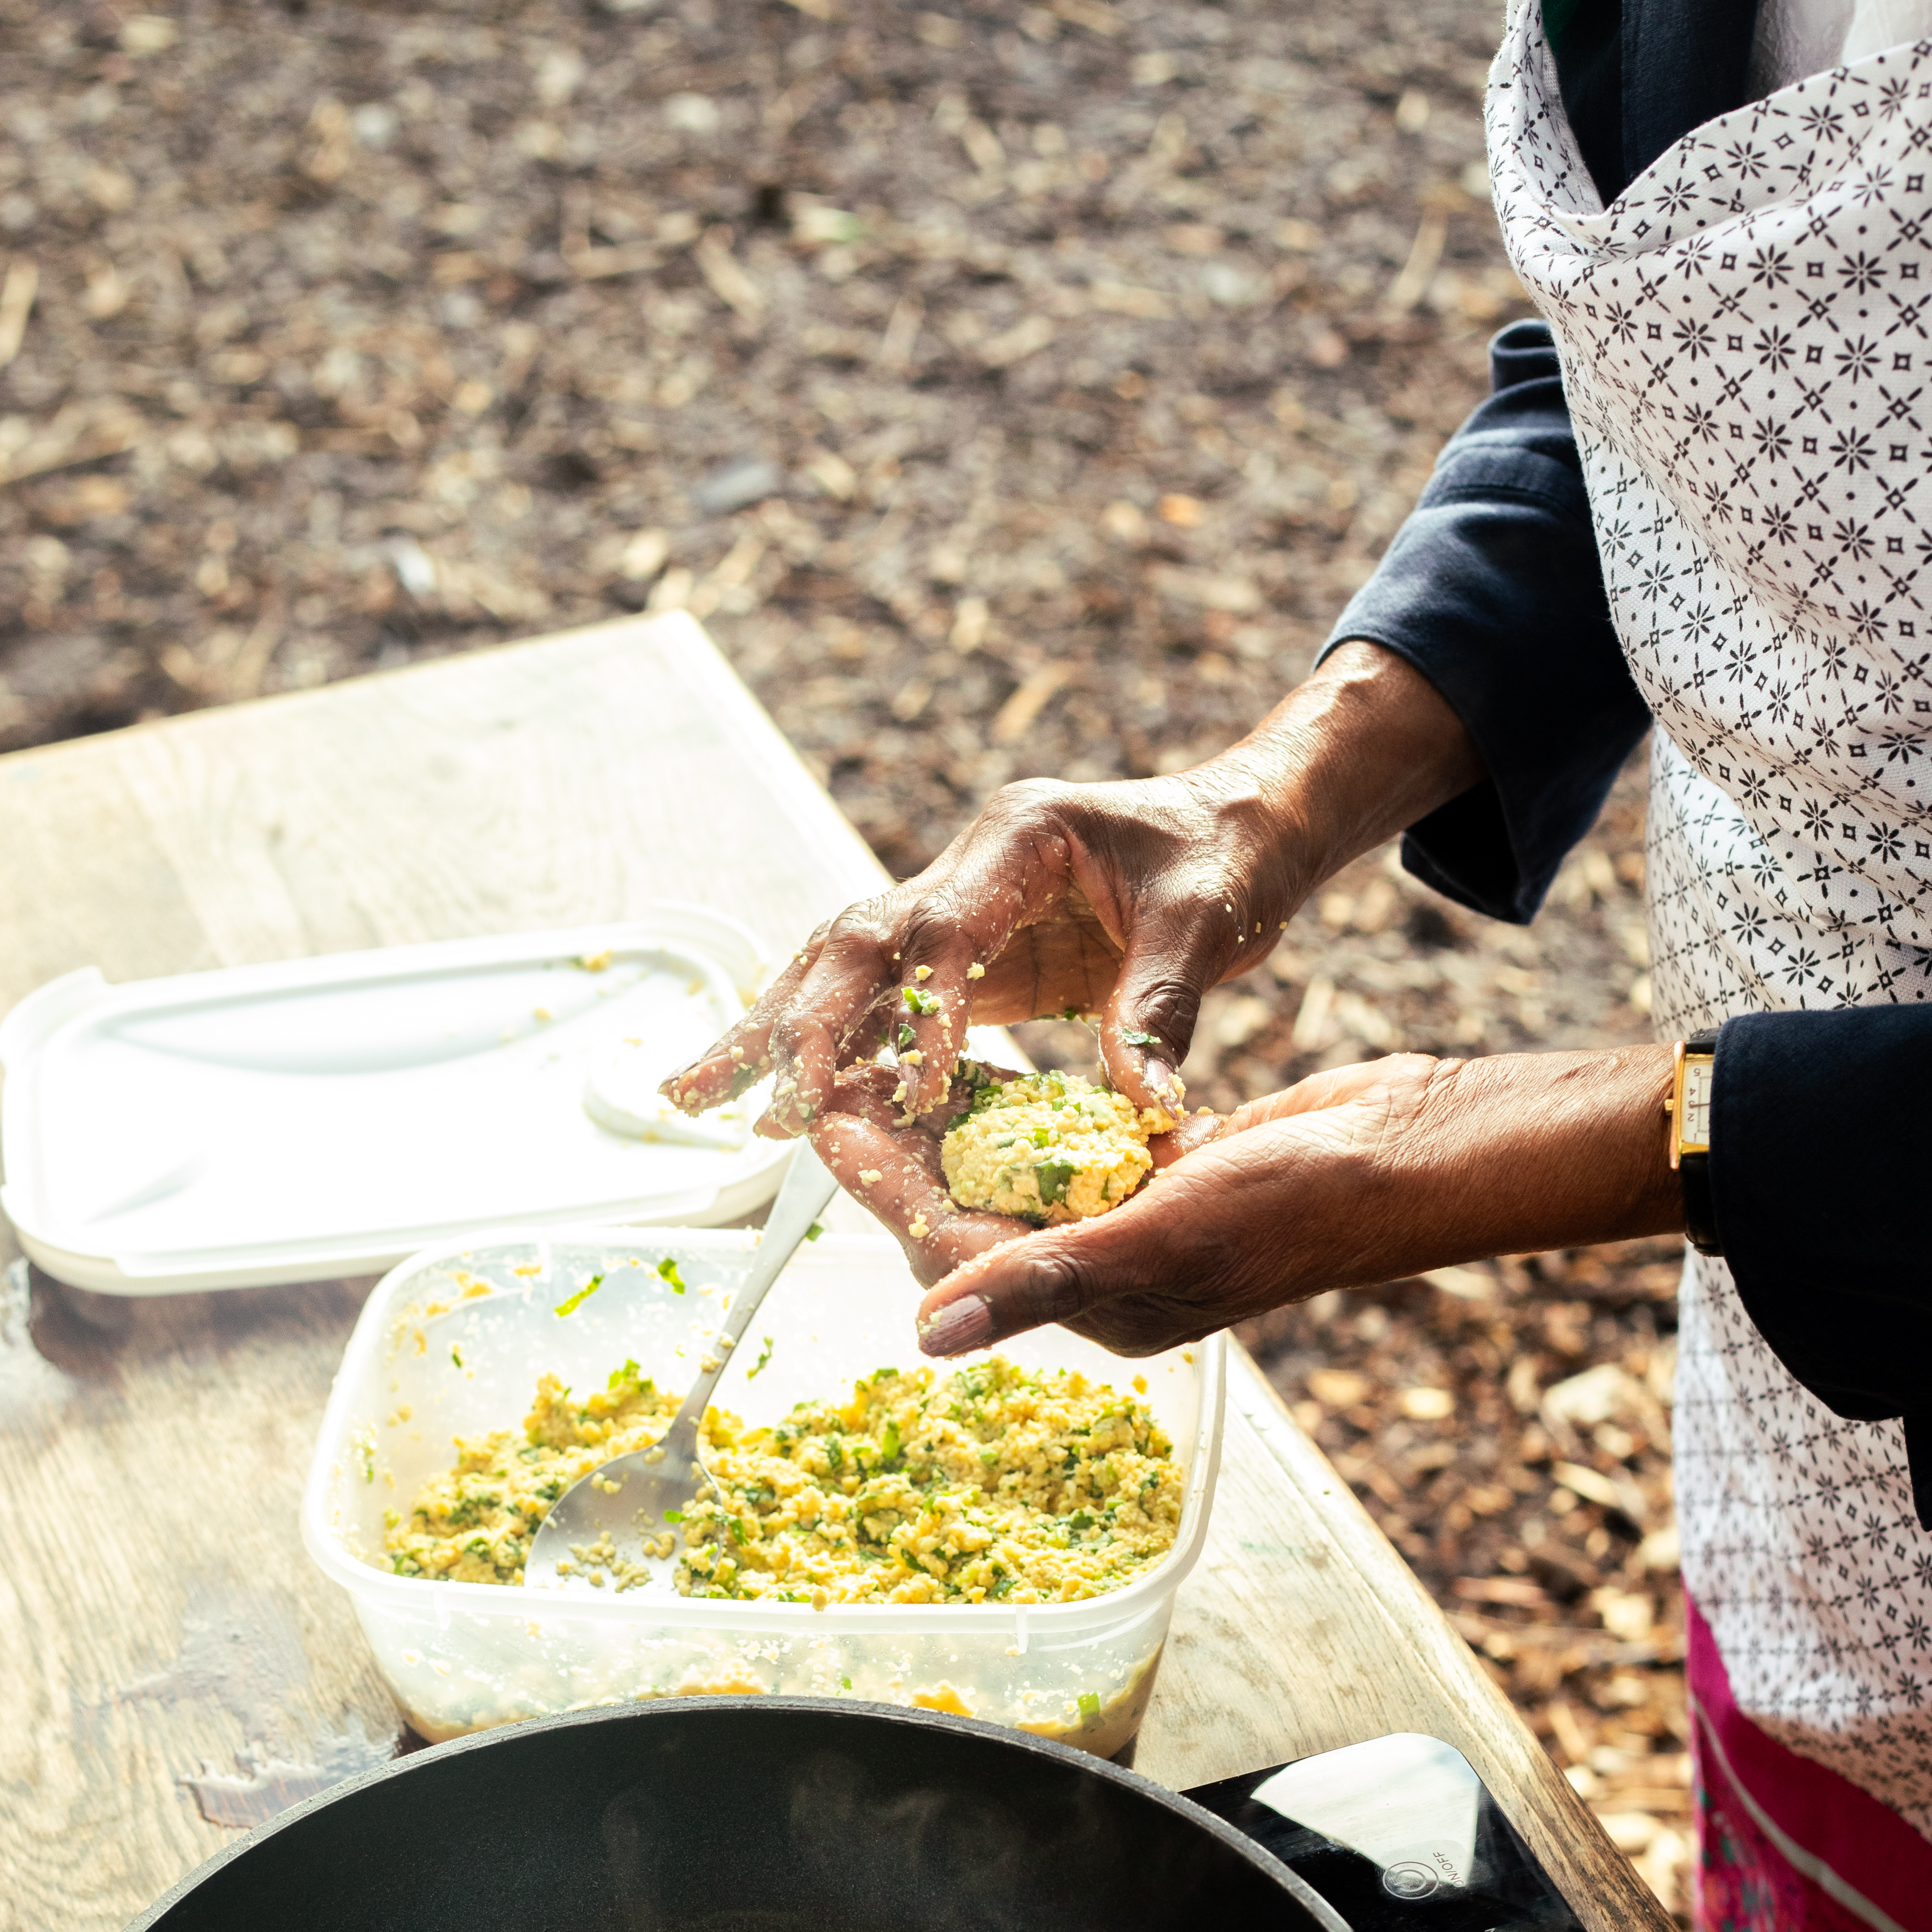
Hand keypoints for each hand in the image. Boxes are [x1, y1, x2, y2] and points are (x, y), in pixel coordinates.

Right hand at [662, 643, 1480, 1134]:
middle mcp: (968, 867)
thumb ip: (1167, 1010)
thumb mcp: (1209, 925)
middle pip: (851, 943)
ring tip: (692, 1094)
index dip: (918, 1013)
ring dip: (770, 1032)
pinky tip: (768, 1090)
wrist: (1239, 822)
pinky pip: (876, 1000)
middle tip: (735, 1097)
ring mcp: (955, 909)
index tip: (910, 1092)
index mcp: (1021, 839)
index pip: (941, 930)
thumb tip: (1150, 1109)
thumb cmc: (1229, 857)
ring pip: (838, 967)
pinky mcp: (964, 956)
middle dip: (792, 1024)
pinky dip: (821, 1045)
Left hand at [903, 1049, 1683, 1360]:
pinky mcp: (1158, 1176)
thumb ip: (1040, 1279)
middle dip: (901, 1144)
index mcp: (1093, 1304)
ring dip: (950, 1118)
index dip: (882, 1180)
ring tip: (888, 1051)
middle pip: (968, 1209)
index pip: (954, 1245)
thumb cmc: (1301, 1200)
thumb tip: (925, 1334)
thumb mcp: (1160, 1234)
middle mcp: (1102, 1272)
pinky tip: (981, 1053)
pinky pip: (1063, 1143)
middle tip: (839, 1066)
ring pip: (1010, 1172)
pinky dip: (1021, 1104)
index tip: (824, 1113)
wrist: (1407, 1155)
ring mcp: (1131, 1224)